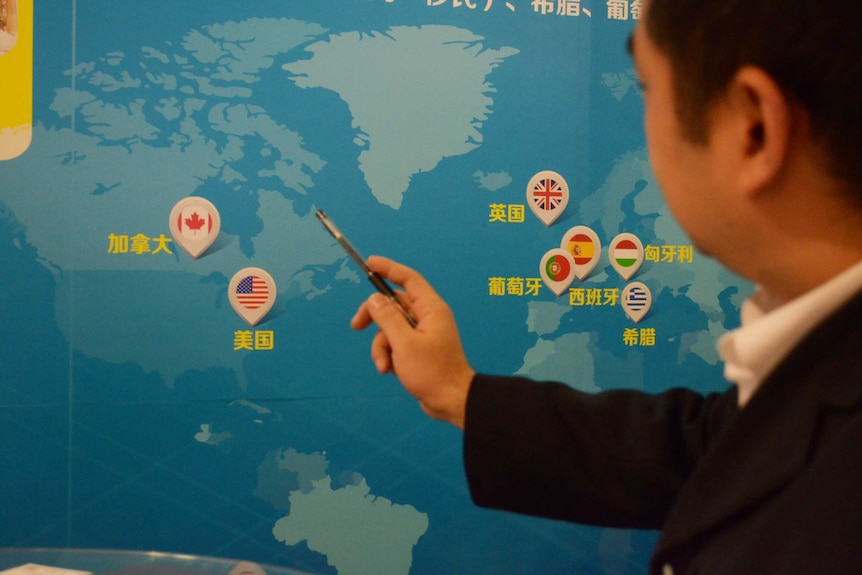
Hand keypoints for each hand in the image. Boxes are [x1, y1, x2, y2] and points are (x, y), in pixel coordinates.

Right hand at [351, 256, 473, 427]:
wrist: (450, 401)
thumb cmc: (433, 372)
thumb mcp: (404, 344)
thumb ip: (387, 318)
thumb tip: (374, 299)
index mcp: (431, 309)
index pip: (409, 280)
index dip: (389, 269)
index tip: (370, 263)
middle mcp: (427, 317)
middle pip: (392, 305)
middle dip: (374, 318)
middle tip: (356, 326)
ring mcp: (422, 333)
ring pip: (390, 328)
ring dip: (381, 346)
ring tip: (384, 365)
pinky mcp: (417, 349)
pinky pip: (395, 343)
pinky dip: (388, 355)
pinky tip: (390, 370)